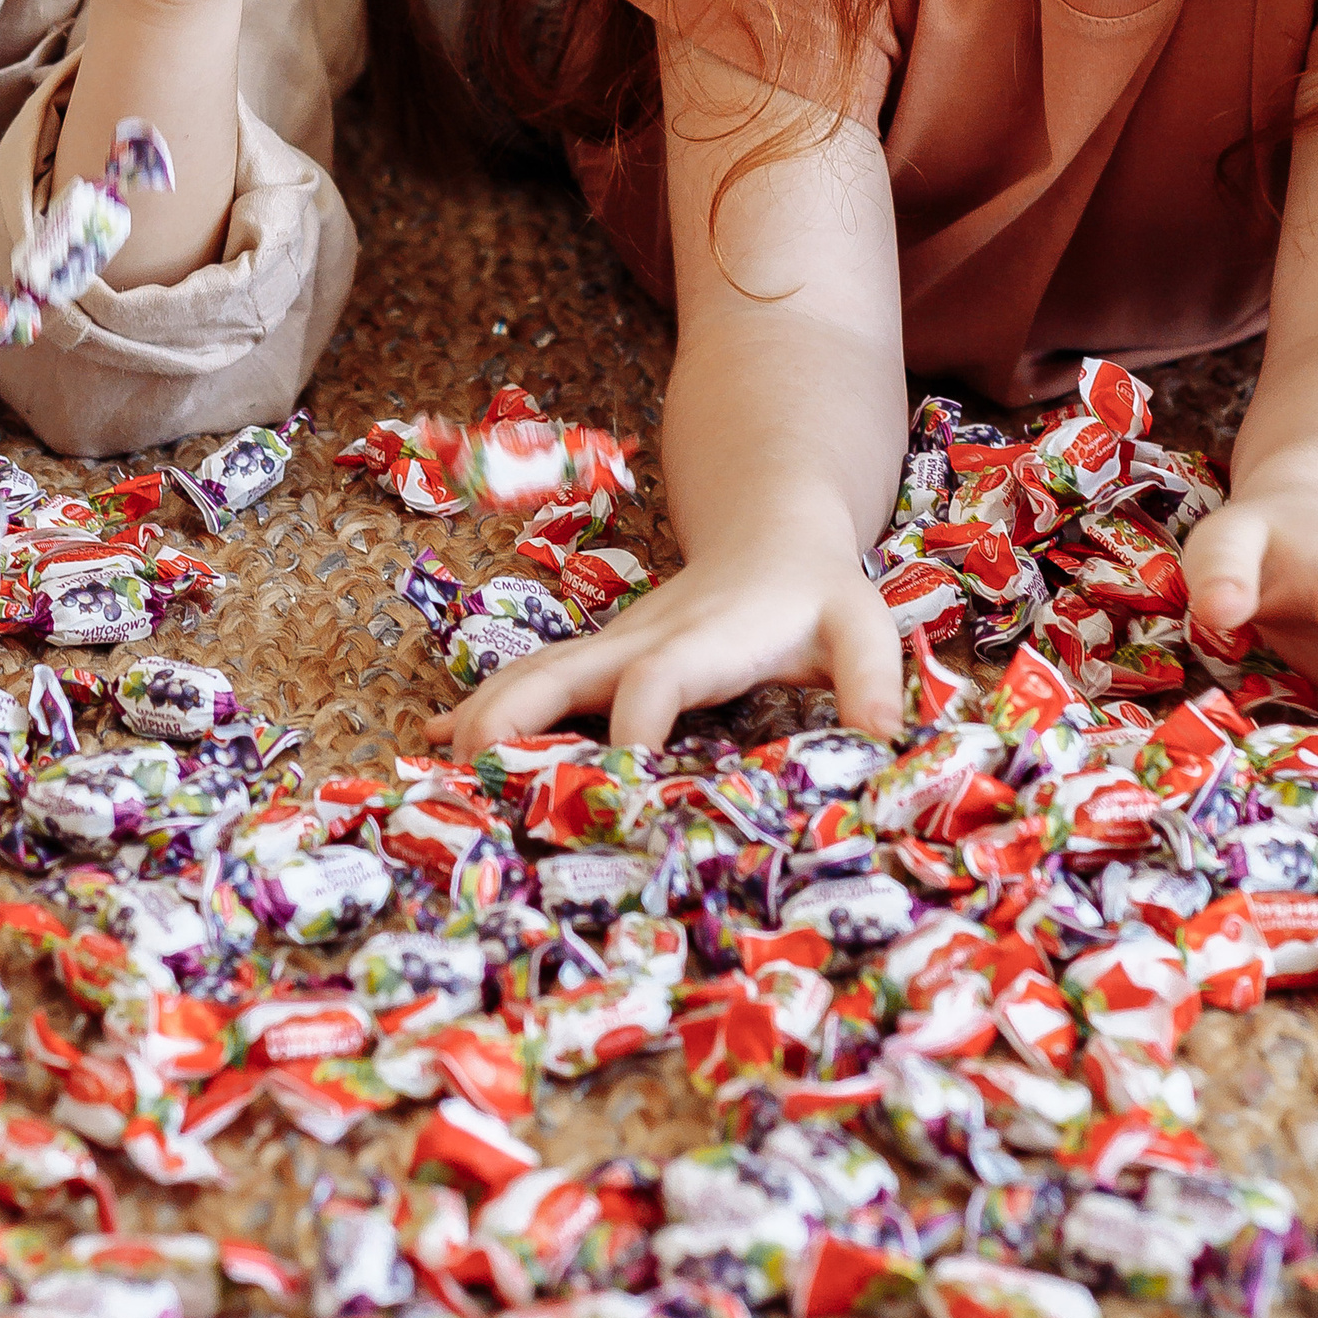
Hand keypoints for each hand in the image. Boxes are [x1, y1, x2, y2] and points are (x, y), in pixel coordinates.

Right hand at [427, 535, 904, 754]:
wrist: (772, 532)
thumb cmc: (819, 592)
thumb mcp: (862, 627)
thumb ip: (874, 680)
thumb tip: (885, 744)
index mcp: (704, 639)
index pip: (659, 681)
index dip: (636, 725)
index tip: (621, 785)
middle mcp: (643, 641)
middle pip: (566, 670)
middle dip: (518, 713)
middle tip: (471, 764)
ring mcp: (613, 649)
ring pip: (536, 675)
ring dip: (485, 714)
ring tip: (432, 760)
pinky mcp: (601, 660)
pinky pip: (535, 681)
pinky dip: (484, 707)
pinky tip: (436, 737)